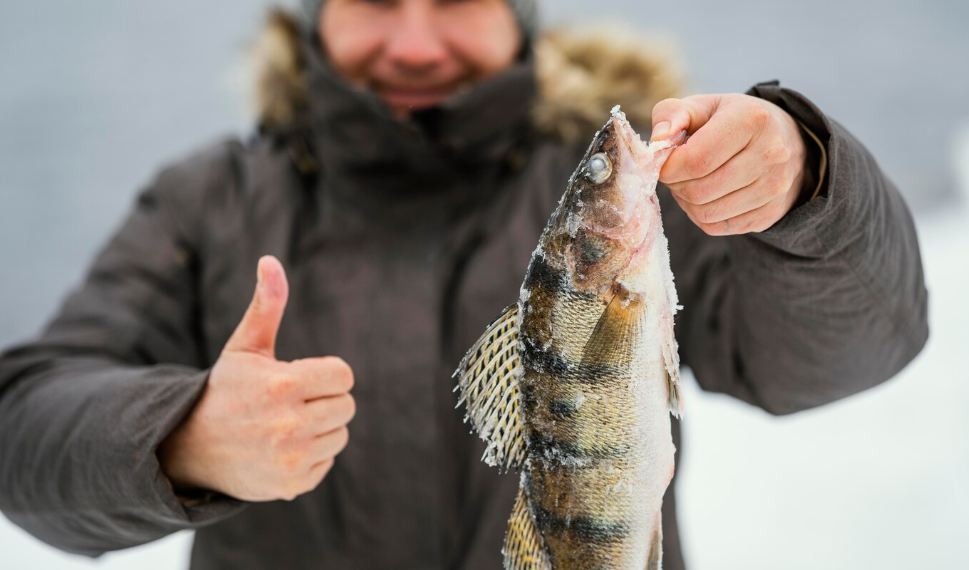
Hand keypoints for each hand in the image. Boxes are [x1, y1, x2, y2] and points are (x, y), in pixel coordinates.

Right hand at [158, 256, 354, 501]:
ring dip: (320, 427)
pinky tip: (281, 448)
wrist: (190, 447)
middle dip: (323, 399)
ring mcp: (290, 458)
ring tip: (284, 425)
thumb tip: (270, 260)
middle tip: (290, 402)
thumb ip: (267, 304)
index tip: (299, 377)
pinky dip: (311, 455)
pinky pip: (328, 461)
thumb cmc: (227, 389)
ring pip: (340, 434)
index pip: (343, 375)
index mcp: (282, 385)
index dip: (325, 373)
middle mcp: (288, 425)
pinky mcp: (291, 485)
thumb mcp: (245, 346)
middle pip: (346, 405)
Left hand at [650, 94, 807, 234]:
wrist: (785, 140)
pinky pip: (717, 227)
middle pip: (698, 191)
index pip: (696, 160)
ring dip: (686, 202)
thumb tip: (659, 140)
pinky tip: (706, 196)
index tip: (663, 162)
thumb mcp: (703, 105)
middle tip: (676, 173)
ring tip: (690, 182)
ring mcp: (774, 188)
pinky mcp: (770, 214)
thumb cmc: (733, 120)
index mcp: (752, 120)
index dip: (668, 167)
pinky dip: (701, 215)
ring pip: (705, 214)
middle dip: (676, 185)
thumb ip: (672, 114)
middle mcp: (771, 155)